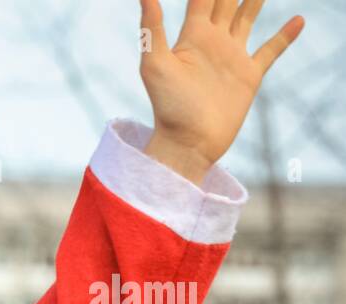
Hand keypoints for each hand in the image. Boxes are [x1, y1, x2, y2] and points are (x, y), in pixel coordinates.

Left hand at [139, 0, 303, 184]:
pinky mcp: (248, 76)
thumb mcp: (155, 65)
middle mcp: (213, 42)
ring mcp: (232, 58)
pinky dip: (285, 36)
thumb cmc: (168, 108)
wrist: (188, 144)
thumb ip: (152, 29)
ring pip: (247, 18)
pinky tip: (297, 19)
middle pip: (226, 1)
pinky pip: (271, 50)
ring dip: (255, 0)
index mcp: (192, 36)